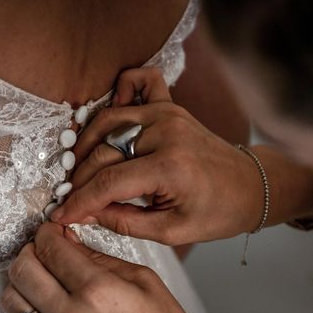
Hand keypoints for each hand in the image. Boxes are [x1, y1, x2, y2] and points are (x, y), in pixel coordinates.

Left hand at [0, 223, 214, 312]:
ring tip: (40, 279)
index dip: (47, 232)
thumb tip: (66, 239)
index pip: (50, 248)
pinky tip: (41, 308)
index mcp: (97, 290)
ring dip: (22, 282)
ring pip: (11, 300)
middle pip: (23, 270)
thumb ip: (98, 256)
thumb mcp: (141, 278)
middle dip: (30, 251)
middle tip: (43, 250)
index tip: (51, 231)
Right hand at [50, 67, 264, 244]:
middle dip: (80, 182)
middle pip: (103, 154)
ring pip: (109, 121)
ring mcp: (168, 114)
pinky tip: (110, 119)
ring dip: (87, 145)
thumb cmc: (217, 212)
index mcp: (170, 168)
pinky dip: (120, 90)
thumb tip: (86, 213)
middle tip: (71, 201)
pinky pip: (140, 81)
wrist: (251, 186)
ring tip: (80, 170)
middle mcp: (166, 132)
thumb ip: (123, 221)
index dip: (79, 202)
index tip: (61, 216)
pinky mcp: (171, 106)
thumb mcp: (171, 231)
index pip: (108, 183)